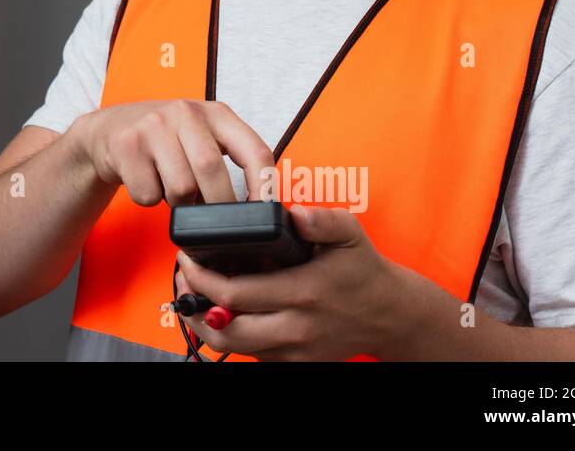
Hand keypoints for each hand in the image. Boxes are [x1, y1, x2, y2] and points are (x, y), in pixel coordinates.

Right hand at [67, 99, 273, 206]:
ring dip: (178, 202)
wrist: (109, 129)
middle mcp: (185, 112)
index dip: (264, 186)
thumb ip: (228, 162)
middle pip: (212, 171)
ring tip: (170, 187)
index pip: (255, 150)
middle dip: (217, 205)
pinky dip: (149, 199)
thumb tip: (253, 209)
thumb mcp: (202, 137)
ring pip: (181, 188)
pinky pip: (148, 194)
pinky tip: (146, 180)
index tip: (264, 213)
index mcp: (216, 114)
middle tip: (213, 219)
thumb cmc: (166, 140)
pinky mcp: (126, 144)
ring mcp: (153, 126)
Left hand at [175, 204, 418, 359]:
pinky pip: (250, 355)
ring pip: (232, 348)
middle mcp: (296, 326)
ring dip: (203, 325)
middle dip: (192, 303)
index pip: (234, 293)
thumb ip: (320, 219)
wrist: (392, 315)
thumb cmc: (364, 271)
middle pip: (224, 327)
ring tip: (191, 298)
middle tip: (182, 279)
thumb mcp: (349, 233)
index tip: (188, 259)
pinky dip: (230, 336)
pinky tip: (222, 313)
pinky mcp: (295, 362)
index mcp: (303, 291)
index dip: (200, 278)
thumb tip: (293, 213)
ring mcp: (294, 349)